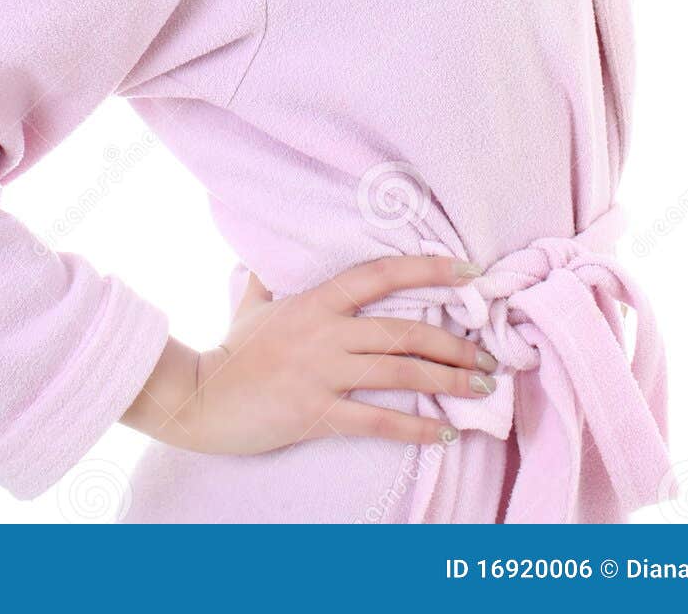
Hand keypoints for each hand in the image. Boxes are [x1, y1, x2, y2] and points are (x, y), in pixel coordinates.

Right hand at [179, 253, 497, 455]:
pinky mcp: (316, 412)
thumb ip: (267, 280)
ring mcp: (322, 372)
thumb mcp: (252, 305)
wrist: (198, 397)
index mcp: (316, 301)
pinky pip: (378, 421)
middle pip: (405, 330)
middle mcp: (326, 331)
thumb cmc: (229, 351)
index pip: (381, 274)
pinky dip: (416, 429)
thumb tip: (261, 252)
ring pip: (400, 372)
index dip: (428, 269)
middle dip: (455, 343)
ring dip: (448, 380)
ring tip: (481, 388)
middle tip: (489, 357)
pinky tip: (445, 434)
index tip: (468, 272)